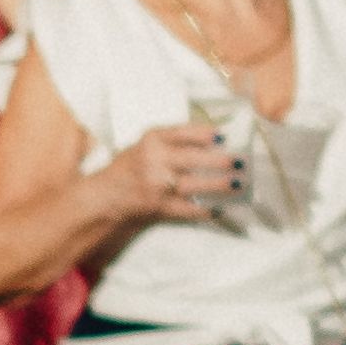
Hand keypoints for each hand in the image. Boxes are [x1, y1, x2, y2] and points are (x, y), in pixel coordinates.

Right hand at [105, 121, 240, 222]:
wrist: (106, 198)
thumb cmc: (130, 168)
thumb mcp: (145, 145)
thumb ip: (173, 140)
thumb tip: (214, 140)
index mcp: (151, 140)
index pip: (182, 133)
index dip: (204, 134)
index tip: (223, 136)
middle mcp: (154, 161)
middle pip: (192, 160)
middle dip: (219, 161)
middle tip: (239, 161)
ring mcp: (157, 186)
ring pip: (194, 185)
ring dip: (219, 186)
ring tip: (237, 184)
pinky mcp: (159, 208)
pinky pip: (187, 210)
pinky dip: (204, 211)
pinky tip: (219, 209)